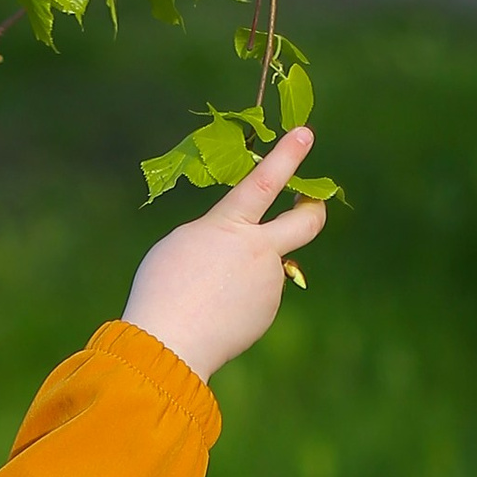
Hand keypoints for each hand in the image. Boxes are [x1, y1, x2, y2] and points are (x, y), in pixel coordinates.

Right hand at [121, 123, 326, 380]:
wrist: (170, 344)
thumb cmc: (163, 287)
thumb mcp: (184, 242)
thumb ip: (220, 234)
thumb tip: (245, 246)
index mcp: (231, 227)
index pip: (266, 182)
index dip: (288, 155)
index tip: (306, 132)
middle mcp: (260, 252)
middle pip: (306, 223)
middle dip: (312, 207)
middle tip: (311, 203)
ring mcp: (268, 284)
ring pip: (265, 267)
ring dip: (246, 271)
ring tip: (208, 292)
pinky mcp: (266, 312)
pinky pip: (256, 296)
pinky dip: (239, 299)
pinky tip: (213, 312)